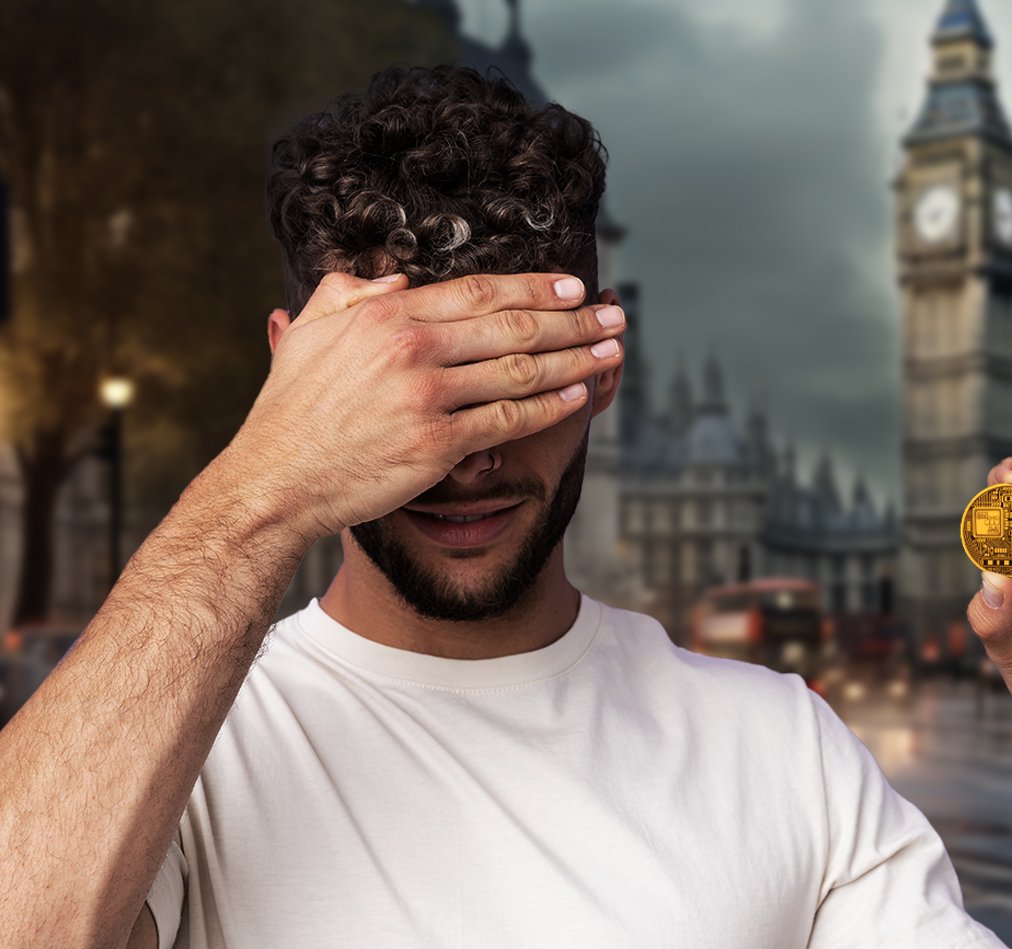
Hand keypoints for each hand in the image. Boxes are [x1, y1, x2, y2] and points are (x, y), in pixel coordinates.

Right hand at [220, 270, 625, 544]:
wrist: (274, 482)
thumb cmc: (289, 412)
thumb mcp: (306, 334)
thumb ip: (347, 295)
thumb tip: (394, 278)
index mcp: (385, 315)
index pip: (479, 292)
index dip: (534, 288)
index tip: (572, 287)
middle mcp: (411, 348)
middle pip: (514, 326)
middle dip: (574, 321)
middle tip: (613, 316)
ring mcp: (426, 397)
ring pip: (521, 371)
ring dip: (576, 360)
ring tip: (611, 353)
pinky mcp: (437, 444)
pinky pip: (509, 419)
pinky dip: (550, 407)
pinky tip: (578, 397)